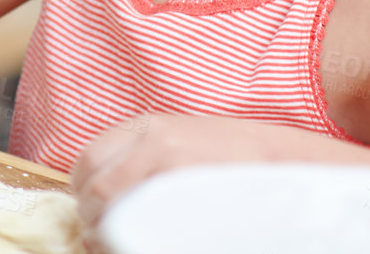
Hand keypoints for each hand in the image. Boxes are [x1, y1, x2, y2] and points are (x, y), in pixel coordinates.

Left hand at [71, 114, 299, 227]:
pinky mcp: (186, 186)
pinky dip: (130, 238)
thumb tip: (106, 197)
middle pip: (94, 183)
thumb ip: (145, 161)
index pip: (89, 158)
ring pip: (112, 202)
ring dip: (104, 230)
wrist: (288, 162)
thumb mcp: (184, 143)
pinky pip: (143, 220)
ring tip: (112, 246)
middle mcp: (151, 138)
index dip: (82, 192)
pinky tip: (134, 247)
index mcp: (146, 127)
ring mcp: (169, 161)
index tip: (89, 215)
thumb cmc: (236, 160)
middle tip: (98, 239)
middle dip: (90, 216)